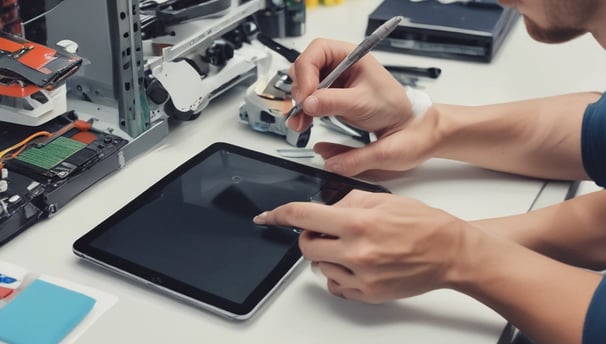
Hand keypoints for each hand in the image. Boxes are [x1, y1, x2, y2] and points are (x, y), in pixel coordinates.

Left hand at [253, 190, 467, 302]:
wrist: (450, 253)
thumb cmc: (422, 223)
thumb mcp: (382, 199)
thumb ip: (346, 202)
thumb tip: (322, 210)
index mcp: (358, 223)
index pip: (303, 217)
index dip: (279, 215)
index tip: (266, 217)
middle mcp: (357, 252)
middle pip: (306, 247)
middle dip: (310, 237)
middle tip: (327, 231)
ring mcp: (362, 277)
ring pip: (320, 267)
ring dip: (327, 255)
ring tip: (353, 247)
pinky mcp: (368, 294)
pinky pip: (335, 285)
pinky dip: (337, 274)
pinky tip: (356, 263)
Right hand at [287, 38, 412, 134]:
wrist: (397, 122)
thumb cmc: (389, 104)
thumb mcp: (361, 102)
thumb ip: (334, 102)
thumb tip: (309, 102)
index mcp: (349, 54)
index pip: (317, 52)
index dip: (307, 72)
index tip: (306, 95)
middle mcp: (337, 64)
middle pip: (304, 67)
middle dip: (300, 90)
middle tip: (301, 111)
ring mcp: (330, 80)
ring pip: (302, 84)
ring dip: (299, 103)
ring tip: (302, 121)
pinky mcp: (326, 95)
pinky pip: (307, 98)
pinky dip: (302, 110)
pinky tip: (304, 121)